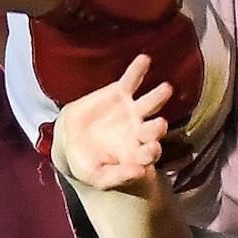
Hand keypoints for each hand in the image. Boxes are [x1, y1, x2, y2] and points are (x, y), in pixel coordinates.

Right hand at [55, 54, 172, 191]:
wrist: (70, 139)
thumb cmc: (87, 162)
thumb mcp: (97, 176)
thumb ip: (117, 177)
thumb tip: (140, 173)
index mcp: (138, 153)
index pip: (150, 153)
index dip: (151, 152)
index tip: (151, 151)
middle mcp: (141, 131)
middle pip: (154, 129)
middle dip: (158, 127)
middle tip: (161, 124)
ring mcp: (133, 111)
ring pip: (150, 103)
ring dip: (158, 96)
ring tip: (166, 89)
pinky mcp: (121, 93)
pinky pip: (132, 80)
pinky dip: (138, 70)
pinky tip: (144, 60)